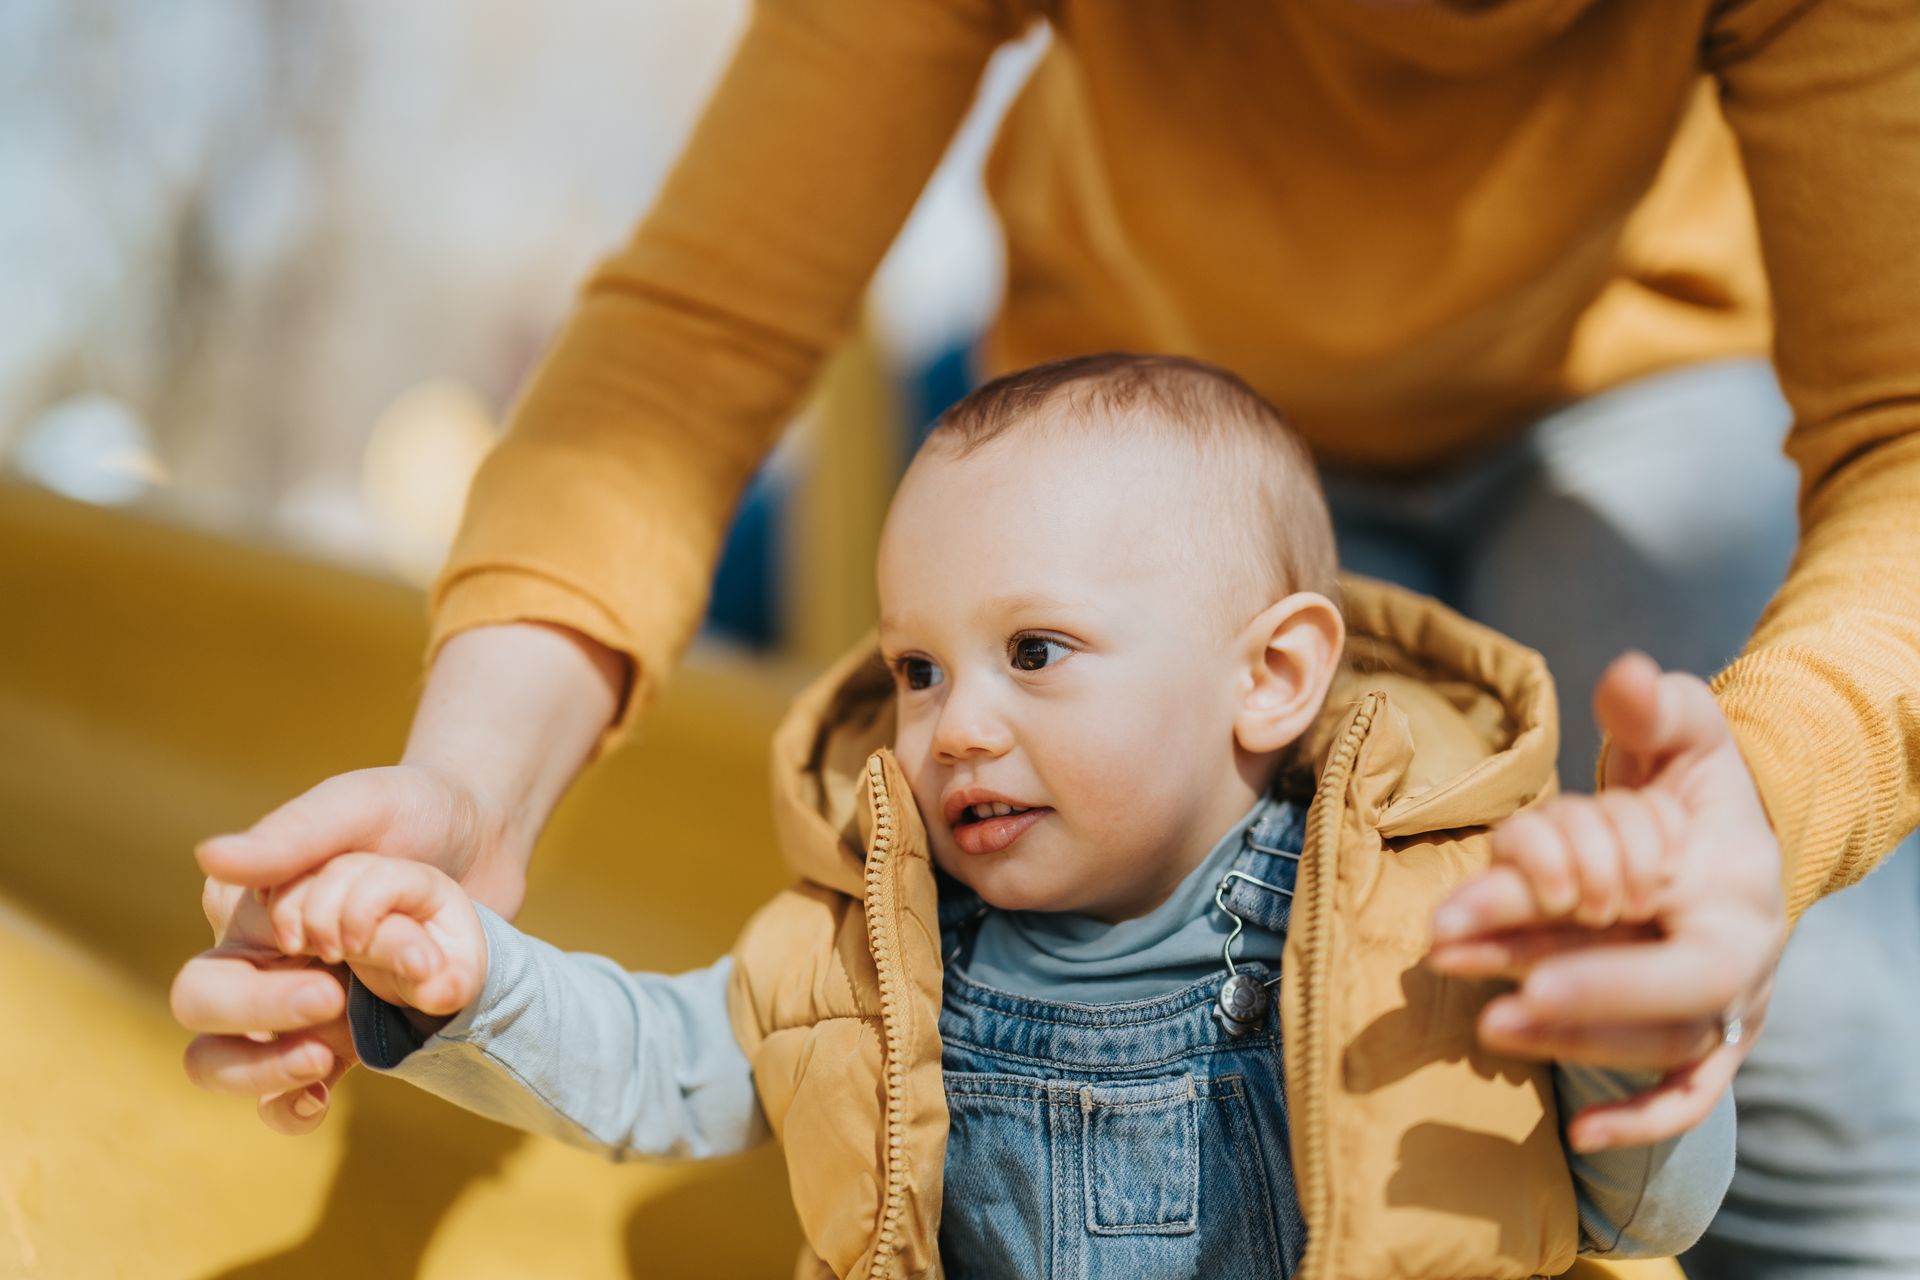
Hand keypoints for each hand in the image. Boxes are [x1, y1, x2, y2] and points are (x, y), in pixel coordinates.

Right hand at [174, 763, 515, 1132]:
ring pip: (227, 1063)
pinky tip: (321, 1099)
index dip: (260, 984)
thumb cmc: (414, 809)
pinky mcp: (342, 1032)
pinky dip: (290, 1105)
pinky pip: (287, 1092)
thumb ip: (293, 835)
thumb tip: (209, 857)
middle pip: (203, 1012)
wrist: (482, 837)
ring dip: (264, 1073)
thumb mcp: (360, 806)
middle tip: (332, 997)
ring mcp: (297, 1002)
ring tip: (328, 1057)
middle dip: (258, 1018)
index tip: (331, 951)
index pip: (214, 964)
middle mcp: (259, 956)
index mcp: (247, 905)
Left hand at [1425, 651, 1786, 1151]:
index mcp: (1738, 894)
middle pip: (1649, 1005)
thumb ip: (1654, 708)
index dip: (1606, 978)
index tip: (1526, 976)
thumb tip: (1623, 679)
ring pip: (1648, 1043)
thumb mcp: (1680, 732)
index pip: (1681, 961)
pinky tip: (1581, 1133)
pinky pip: (1686, 1095)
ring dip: (1562, 1039)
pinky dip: (1642, 1119)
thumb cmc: (1693, 784)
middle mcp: (1741, 962)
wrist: (1727, 832)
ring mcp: (1726, 1008)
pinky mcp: (1702, 1035)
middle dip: (1558, 996)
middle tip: (1457, 968)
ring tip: (1474, 1014)